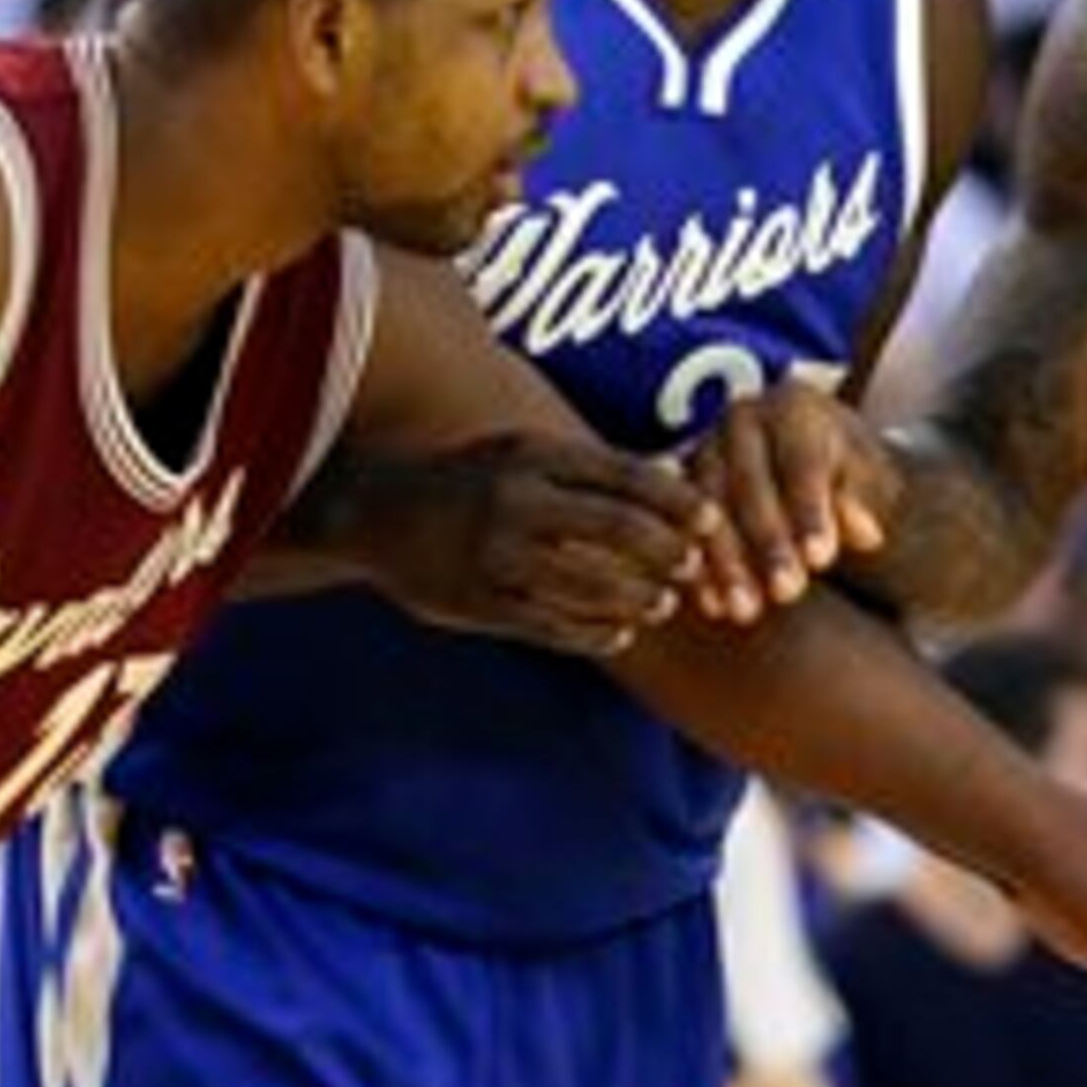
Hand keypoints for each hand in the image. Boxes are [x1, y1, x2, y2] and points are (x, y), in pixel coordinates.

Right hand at [370, 433, 718, 656]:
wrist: (374, 513)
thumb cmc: (468, 478)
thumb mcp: (520, 452)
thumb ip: (590, 468)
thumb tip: (673, 475)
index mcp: (532, 456)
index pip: (625, 475)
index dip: (678, 500)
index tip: (712, 518)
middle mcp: (516, 502)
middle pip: (618, 530)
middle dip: (669, 552)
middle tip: (696, 567)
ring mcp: (497, 557)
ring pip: (591, 585)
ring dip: (639, 599)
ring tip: (662, 604)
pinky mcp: (481, 604)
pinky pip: (554, 626)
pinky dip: (596, 633)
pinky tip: (621, 634)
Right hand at [677, 380, 897, 621]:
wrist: (818, 475)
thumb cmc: (851, 482)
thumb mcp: (868, 488)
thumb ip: (864, 505)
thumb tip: (865, 532)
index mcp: (794, 405)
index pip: (801, 459)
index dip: (811, 509)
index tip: (821, 558)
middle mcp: (742, 417)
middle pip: (751, 482)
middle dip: (768, 542)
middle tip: (787, 593)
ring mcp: (706, 448)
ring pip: (711, 507)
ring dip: (727, 562)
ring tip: (747, 610)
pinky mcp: (683, 484)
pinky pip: (685, 527)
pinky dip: (700, 568)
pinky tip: (713, 605)